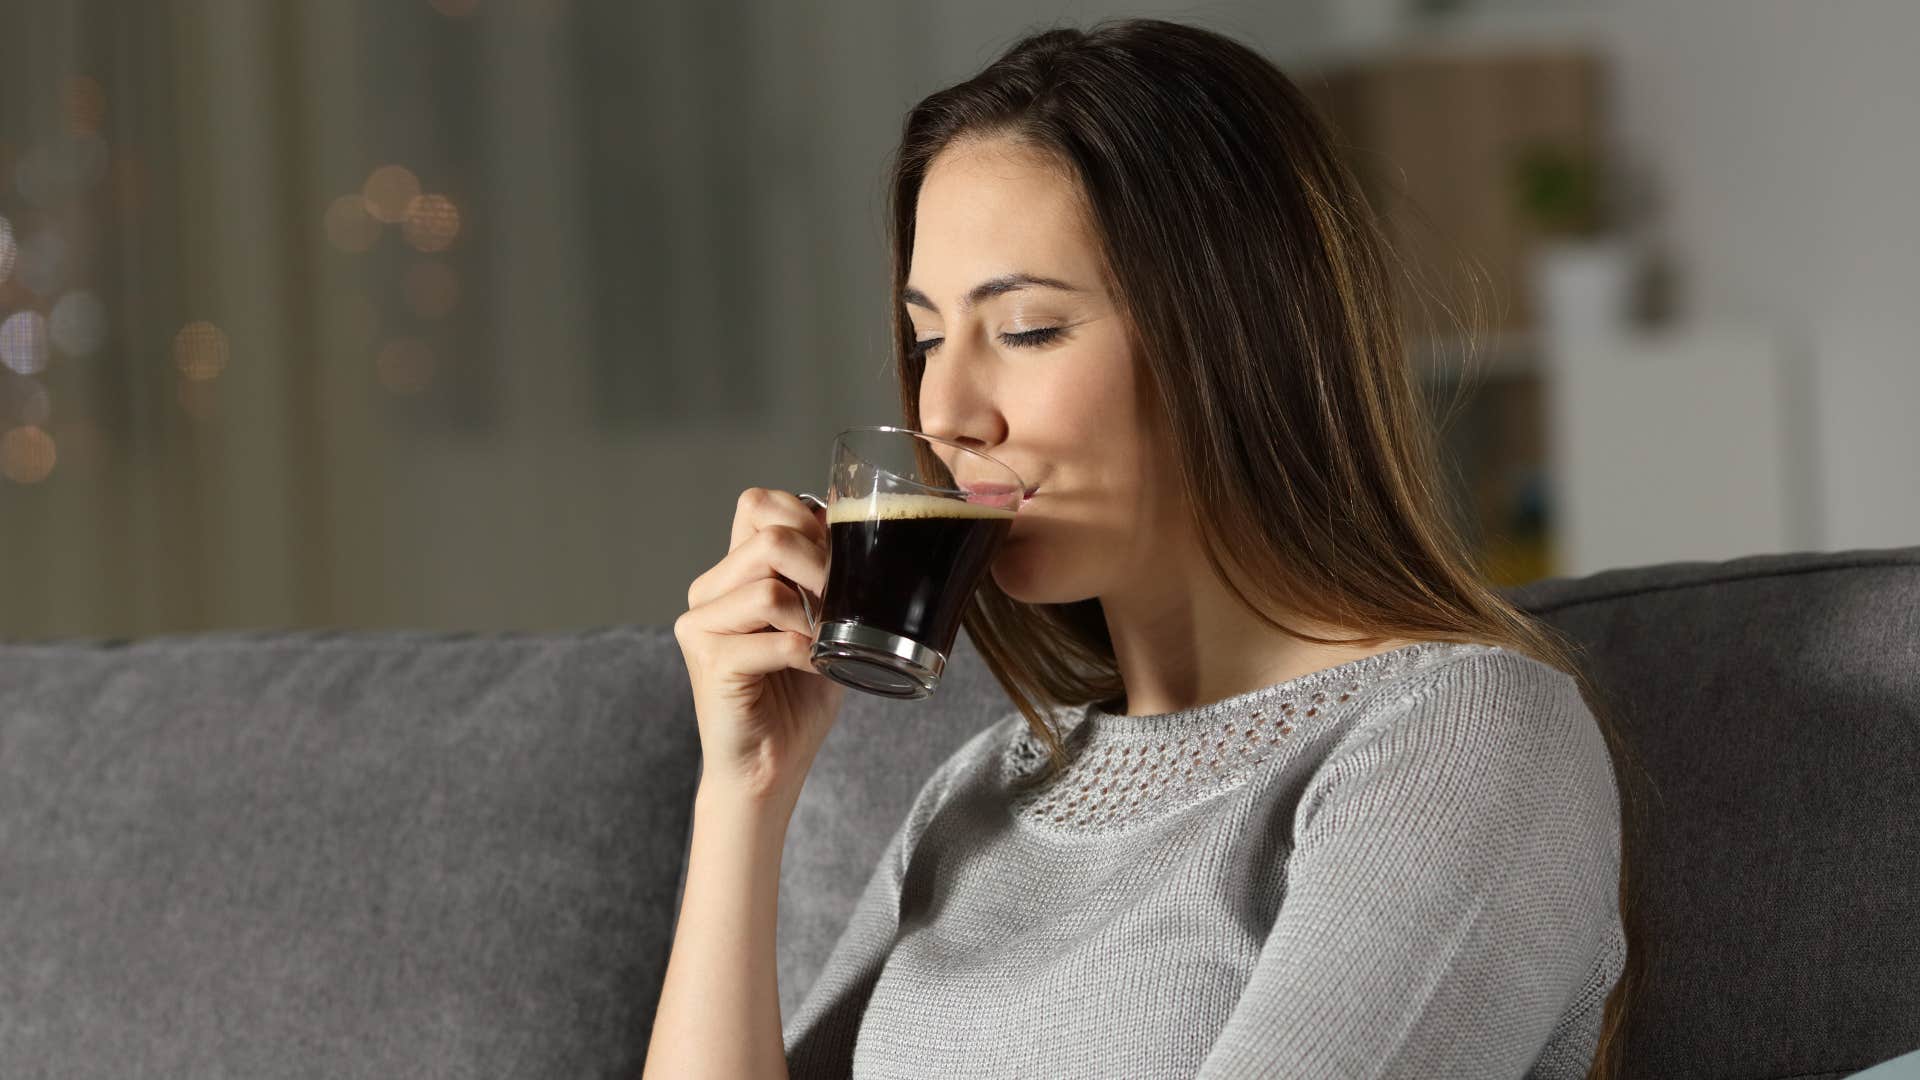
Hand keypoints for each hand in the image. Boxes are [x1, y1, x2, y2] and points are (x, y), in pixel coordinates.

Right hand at [675, 486, 844, 806]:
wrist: (770, 767)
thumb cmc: (798, 696)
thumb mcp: (822, 623)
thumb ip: (828, 578)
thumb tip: (860, 535)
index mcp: (734, 571)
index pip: (758, 503)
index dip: (806, 517)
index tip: (837, 557)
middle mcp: (709, 589)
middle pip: (769, 536)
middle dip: (822, 565)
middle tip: (843, 605)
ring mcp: (700, 622)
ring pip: (768, 586)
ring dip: (815, 616)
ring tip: (826, 644)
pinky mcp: (707, 659)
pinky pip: (773, 637)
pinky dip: (808, 654)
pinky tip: (816, 669)